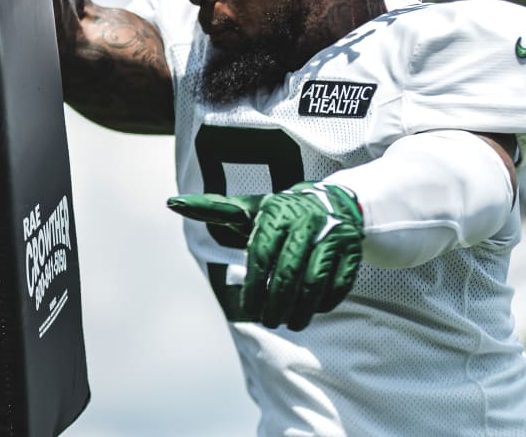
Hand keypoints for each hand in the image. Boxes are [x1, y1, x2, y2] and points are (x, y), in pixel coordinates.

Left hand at [168, 182, 363, 330]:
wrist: (332, 202)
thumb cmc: (281, 214)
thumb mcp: (250, 210)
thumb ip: (215, 209)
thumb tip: (173, 203)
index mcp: (276, 212)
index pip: (261, 255)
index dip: (253, 287)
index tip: (246, 309)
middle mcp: (306, 221)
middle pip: (288, 272)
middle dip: (276, 304)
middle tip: (269, 321)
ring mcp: (332, 234)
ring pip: (315, 281)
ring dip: (302, 309)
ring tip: (291, 322)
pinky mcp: (352, 248)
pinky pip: (340, 282)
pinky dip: (326, 302)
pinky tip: (314, 311)